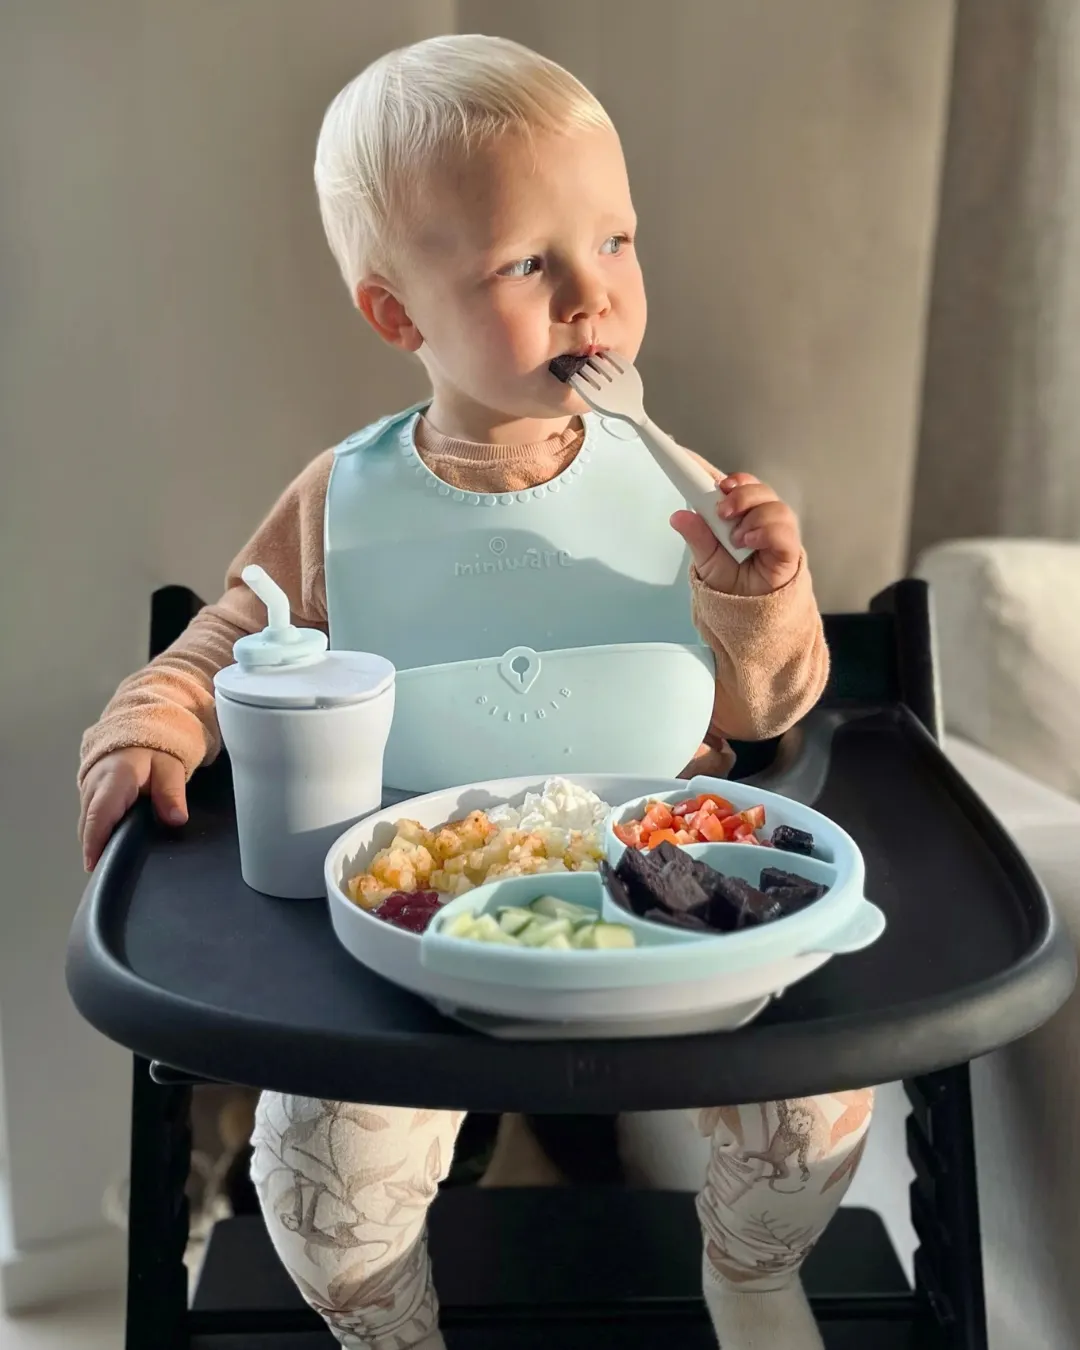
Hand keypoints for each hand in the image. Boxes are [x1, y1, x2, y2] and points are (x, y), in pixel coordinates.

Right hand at [79, 748, 187, 871]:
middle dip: (96, 850)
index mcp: (115, 779)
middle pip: (89, 825)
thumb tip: (176, 820)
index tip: (95, 866)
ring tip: (115, 866)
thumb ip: (172, 792)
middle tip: (114, 874)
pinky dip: (98, 836)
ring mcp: (87, 793)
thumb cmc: (154, 751)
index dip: (95, 841)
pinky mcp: (88, 798)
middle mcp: (94, 788)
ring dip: (97, 844)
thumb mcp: (170, 768)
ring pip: (87, 825)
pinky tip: (113, 849)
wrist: (135, 733)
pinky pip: (90, 822)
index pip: (100, 814)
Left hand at [671, 473, 802, 596]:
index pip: (730, 483)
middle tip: (722, 512)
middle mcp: (758, 515)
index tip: (692, 462)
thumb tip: (678, 516)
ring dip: (751, 516)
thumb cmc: (731, 580)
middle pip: (756, 487)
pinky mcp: (789, 546)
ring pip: (773, 504)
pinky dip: (765, 530)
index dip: (716, 471)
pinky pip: (784, 528)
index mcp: (736, 512)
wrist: (747, 613)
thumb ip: (697, 536)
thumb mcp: (706, 559)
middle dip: (739, 494)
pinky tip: (750, 542)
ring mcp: (775, 528)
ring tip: (736, 539)